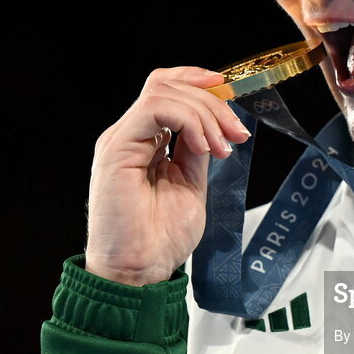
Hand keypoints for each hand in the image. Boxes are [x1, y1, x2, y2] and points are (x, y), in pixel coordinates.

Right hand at [85, 67, 249, 285]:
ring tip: (223, 146)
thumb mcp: (191, 182)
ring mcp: (120, 140)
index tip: (232, 94)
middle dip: (212, 101)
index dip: (198, 81)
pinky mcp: (116, 148)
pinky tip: (205, 147)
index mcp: (144, 141)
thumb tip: (216, 124)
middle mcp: (130, 135)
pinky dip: (188, 121)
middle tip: (238, 132)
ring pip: (163, 91)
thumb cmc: (161, 238)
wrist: (139, 272)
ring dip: (205, 113)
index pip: (166, 89)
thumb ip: (196, 149)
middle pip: (168, 84)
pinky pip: (154, 109)